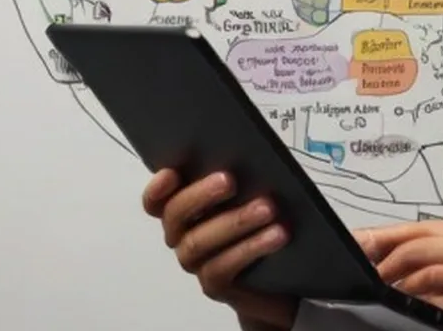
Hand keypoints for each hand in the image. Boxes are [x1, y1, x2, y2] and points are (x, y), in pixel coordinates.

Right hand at [142, 169, 298, 329]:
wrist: (284, 275)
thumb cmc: (266, 222)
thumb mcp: (253, 193)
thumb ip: (240, 177)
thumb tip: (245, 157)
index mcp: (186, 210)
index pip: (157, 200)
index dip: (158, 188)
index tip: (172, 172)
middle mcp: (183, 236)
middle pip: (175, 215)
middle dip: (200, 195)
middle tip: (230, 180)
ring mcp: (197, 262)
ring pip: (198, 242)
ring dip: (234, 221)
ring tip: (268, 208)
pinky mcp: (216, 285)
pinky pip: (221, 268)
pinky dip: (250, 248)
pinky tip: (276, 235)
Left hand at [361, 220, 442, 330]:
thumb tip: (405, 281)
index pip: (420, 226)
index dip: (386, 235)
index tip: (358, 244)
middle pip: (417, 232)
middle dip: (380, 246)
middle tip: (355, 260)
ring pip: (424, 249)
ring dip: (392, 266)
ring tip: (373, 281)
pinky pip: (439, 274)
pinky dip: (414, 283)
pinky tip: (400, 294)